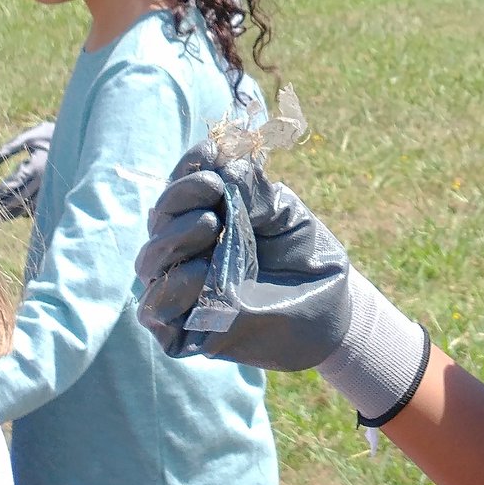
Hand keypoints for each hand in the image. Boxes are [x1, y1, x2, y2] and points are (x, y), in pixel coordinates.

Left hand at [0, 120, 53, 218]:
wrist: (77, 137)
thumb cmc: (50, 134)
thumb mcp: (28, 137)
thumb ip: (9, 148)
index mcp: (35, 167)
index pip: (12, 185)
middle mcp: (43, 180)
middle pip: (19, 199)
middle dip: (3, 205)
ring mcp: (51, 186)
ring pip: (29, 205)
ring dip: (14, 212)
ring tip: (0, 217)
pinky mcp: (56, 188)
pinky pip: (40, 205)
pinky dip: (28, 210)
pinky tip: (18, 212)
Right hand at [136, 140, 351, 370]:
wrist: (335, 308)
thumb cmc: (308, 256)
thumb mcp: (285, 213)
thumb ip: (253, 190)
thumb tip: (223, 162)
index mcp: (206, 215)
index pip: (180, 187)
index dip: (189, 167)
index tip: (211, 152)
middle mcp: (188, 251)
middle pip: (159, 220)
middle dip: (180, 196)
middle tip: (214, 188)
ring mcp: (185, 290)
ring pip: (149, 263)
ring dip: (173, 237)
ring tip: (211, 223)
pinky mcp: (186, 332)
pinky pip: (155, 310)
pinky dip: (171, 286)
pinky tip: (200, 269)